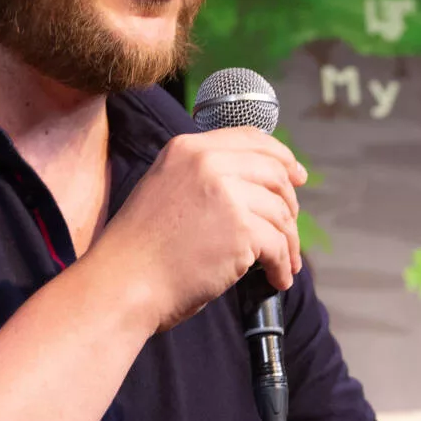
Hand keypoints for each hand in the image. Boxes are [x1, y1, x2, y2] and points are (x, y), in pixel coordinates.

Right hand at [91, 127, 306, 331]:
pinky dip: (282, 265)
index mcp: (188, 148)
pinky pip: (278, 245)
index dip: (282, 157)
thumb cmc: (142, 249)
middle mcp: (208, 162)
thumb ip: (204, 178)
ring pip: (280, 212)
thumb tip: (255, 187)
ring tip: (284, 264)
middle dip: (290, 204)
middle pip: (274, 173)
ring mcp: (226, 193)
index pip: (250, 139)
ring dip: (288, 242)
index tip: (297, 177)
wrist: (123, 282)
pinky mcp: (240, 228)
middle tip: (291, 230)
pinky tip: (277, 279)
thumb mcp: (165, 190)